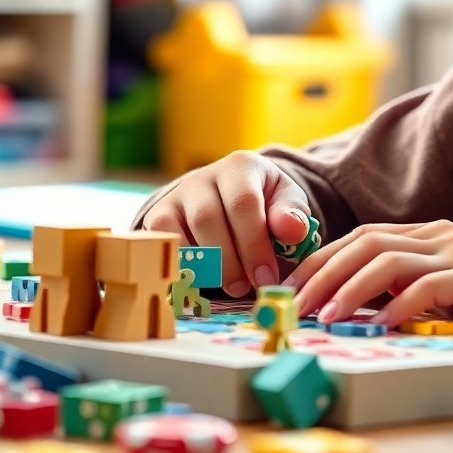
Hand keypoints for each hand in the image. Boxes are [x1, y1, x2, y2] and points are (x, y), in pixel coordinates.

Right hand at [143, 150, 310, 296]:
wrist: (233, 196)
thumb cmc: (265, 202)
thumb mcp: (287, 201)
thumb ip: (293, 214)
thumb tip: (293, 231)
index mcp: (242, 166)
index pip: (243, 203)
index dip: (254, 244)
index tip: (267, 277)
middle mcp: (204, 176)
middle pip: (208, 219)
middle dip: (230, 260)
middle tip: (248, 287)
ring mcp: (177, 195)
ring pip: (181, 233)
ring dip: (207, 268)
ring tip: (232, 287)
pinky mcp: (158, 216)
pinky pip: (163, 244)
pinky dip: (182, 267)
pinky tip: (206, 281)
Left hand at [284, 219, 452, 333]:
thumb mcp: (448, 288)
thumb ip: (411, 289)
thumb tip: (361, 309)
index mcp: (428, 234)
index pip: (363, 236)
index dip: (325, 258)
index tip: (296, 287)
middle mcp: (437, 234)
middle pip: (366, 241)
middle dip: (325, 271)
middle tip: (298, 304)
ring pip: (388, 258)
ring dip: (351, 287)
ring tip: (327, 315)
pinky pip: (427, 285)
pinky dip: (399, 305)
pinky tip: (381, 325)